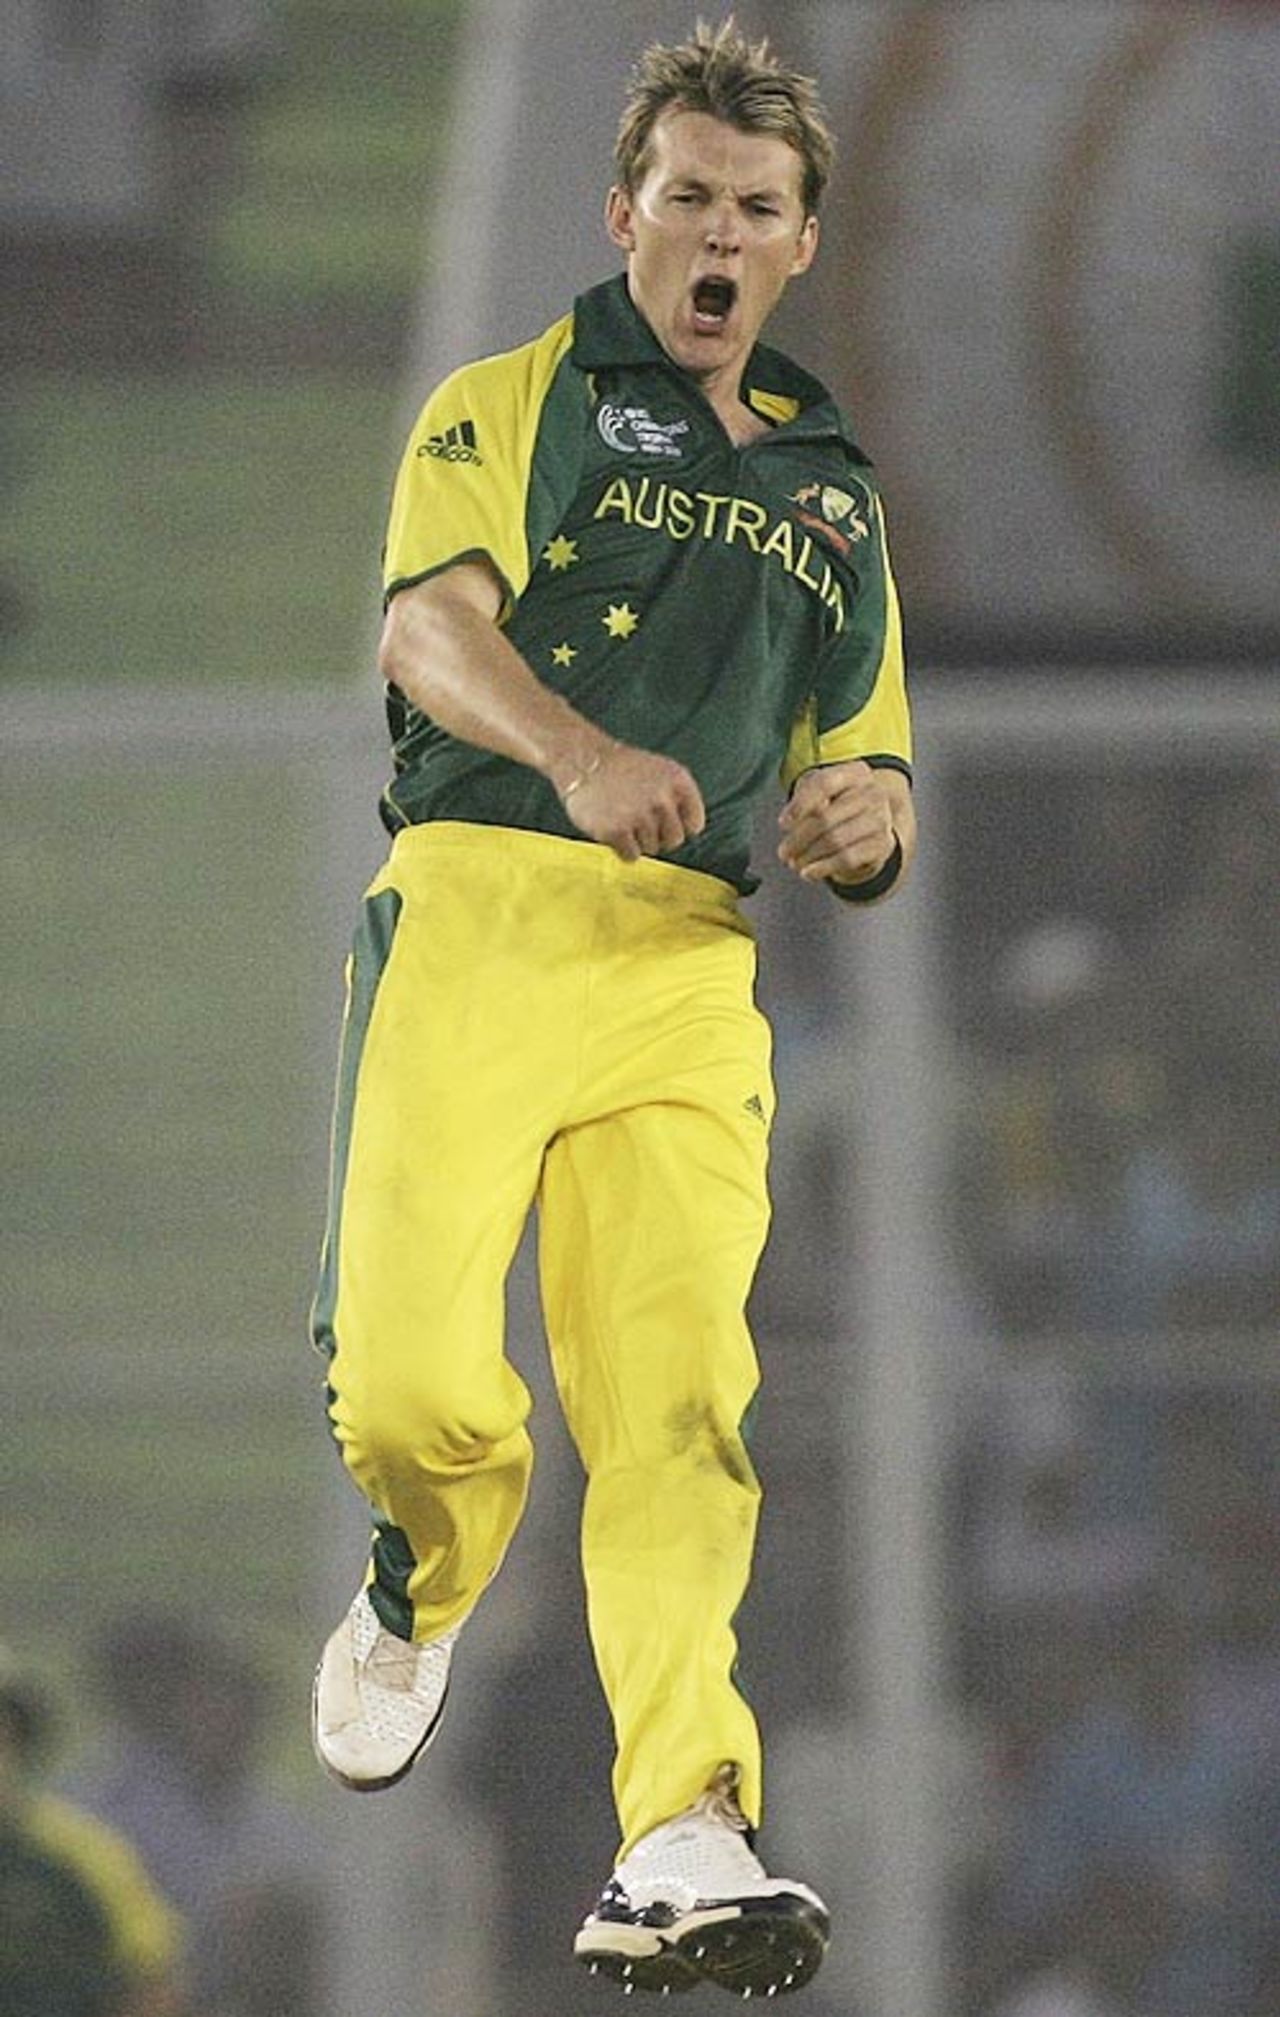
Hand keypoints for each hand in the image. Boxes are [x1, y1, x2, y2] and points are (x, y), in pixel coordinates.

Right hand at [558, 742, 705, 861]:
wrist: (583, 759)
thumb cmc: (621, 769)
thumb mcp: (660, 771)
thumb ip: (677, 797)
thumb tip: (686, 833)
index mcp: (677, 780)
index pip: (695, 824)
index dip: (680, 827)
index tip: (665, 822)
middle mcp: (661, 798)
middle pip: (674, 840)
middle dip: (659, 837)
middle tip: (640, 824)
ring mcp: (638, 815)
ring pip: (651, 849)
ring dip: (637, 840)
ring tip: (622, 819)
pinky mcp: (616, 830)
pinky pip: (632, 856)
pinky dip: (623, 849)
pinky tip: (614, 831)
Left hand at [777, 759, 896, 886]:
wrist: (872, 826)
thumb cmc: (840, 804)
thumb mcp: (821, 792)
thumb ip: (804, 799)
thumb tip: (789, 825)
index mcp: (856, 772)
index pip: (823, 784)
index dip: (799, 805)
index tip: (783, 824)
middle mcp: (873, 793)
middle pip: (825, 817)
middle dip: (798, 838)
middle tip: (784, 852)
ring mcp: (881, 819)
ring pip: (835, 840)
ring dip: (808, 855)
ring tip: (794, 863)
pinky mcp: (884, 844)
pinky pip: (848, 858)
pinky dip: (823, 868)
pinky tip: (809, 873)